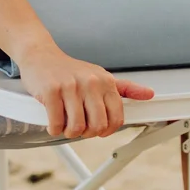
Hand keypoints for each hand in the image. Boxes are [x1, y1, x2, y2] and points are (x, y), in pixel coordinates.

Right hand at [14, 41, 154, 138]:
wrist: (40, 55)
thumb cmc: (70, 70)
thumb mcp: (100, 76)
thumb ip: (125, 88)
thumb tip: (149, 94)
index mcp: (105, 81)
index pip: (116, 118)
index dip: (107, 130)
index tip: (98, 130)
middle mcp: (90, 83)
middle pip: (97, 126)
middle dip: (87, 133)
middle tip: (79, 127)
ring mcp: (70, 86)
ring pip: (76, 127)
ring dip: (69, 132)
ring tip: (65, 124)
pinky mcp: (51, 91)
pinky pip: (56, 124)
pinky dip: (54, 128)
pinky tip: (53, 121)